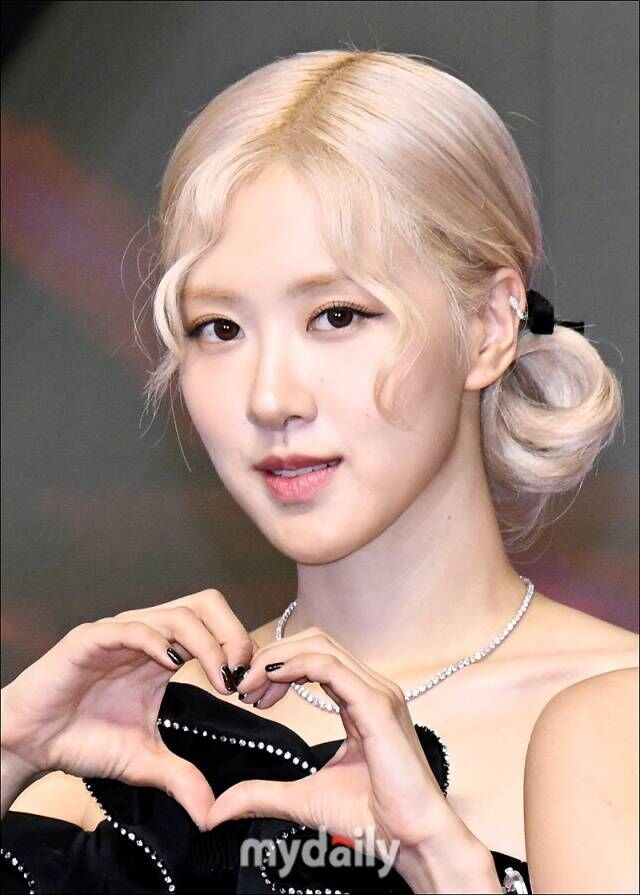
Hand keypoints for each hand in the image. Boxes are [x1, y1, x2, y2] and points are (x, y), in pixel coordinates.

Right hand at [1, 588, 255, 829]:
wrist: (31, 743)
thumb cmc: (83, 740)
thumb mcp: (143, 761)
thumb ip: (180, 777)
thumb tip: (211, 812)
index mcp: (165, 654)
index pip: (215, 627)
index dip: (238, 651)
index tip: (247, 689)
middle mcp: (148, 636)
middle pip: (205, 605)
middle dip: (232, 634)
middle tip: (239, 674)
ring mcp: (121, 633)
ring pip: (176, 614)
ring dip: (207, 643)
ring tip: (218, 676)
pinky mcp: (91, 638)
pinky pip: (131, 628)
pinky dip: (157, 640)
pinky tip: (170, 664)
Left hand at [206, 628, 491, 885]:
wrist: (411, 840)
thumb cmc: (372, 818)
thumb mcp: (302, 799)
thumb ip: (262, 794)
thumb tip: (216, 810)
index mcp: (361, 700)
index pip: (314, 659)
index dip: (277, 666)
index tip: (248, 693)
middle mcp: (371, 688)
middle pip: (315, 643)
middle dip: (272, 657)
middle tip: (243, 686)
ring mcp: (377, 692)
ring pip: (321, 647)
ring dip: (278, 658)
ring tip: (251, 685)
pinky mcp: (377, 705)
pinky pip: (331, 667)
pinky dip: (296, 665)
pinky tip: (272, 679)